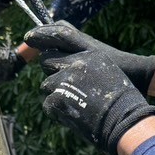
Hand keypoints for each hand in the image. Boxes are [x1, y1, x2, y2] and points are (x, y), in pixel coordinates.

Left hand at [27, 24, 154, 154]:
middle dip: (51, 72)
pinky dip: (57, 111)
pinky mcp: (58, 98)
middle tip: (66, 86)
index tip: (29, 37)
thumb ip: (86, 62)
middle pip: (46, 60)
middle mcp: (76, 62)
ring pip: (46, 84)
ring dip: (57, 94)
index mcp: (90, 52)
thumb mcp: (108, 70)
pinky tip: (74, 115)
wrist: (125, 120)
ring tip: (76, 104)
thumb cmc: (122, 99)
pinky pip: (48, 104)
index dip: (42, 35)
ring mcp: (65, 79)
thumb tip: (63, 62)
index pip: (61, 34)